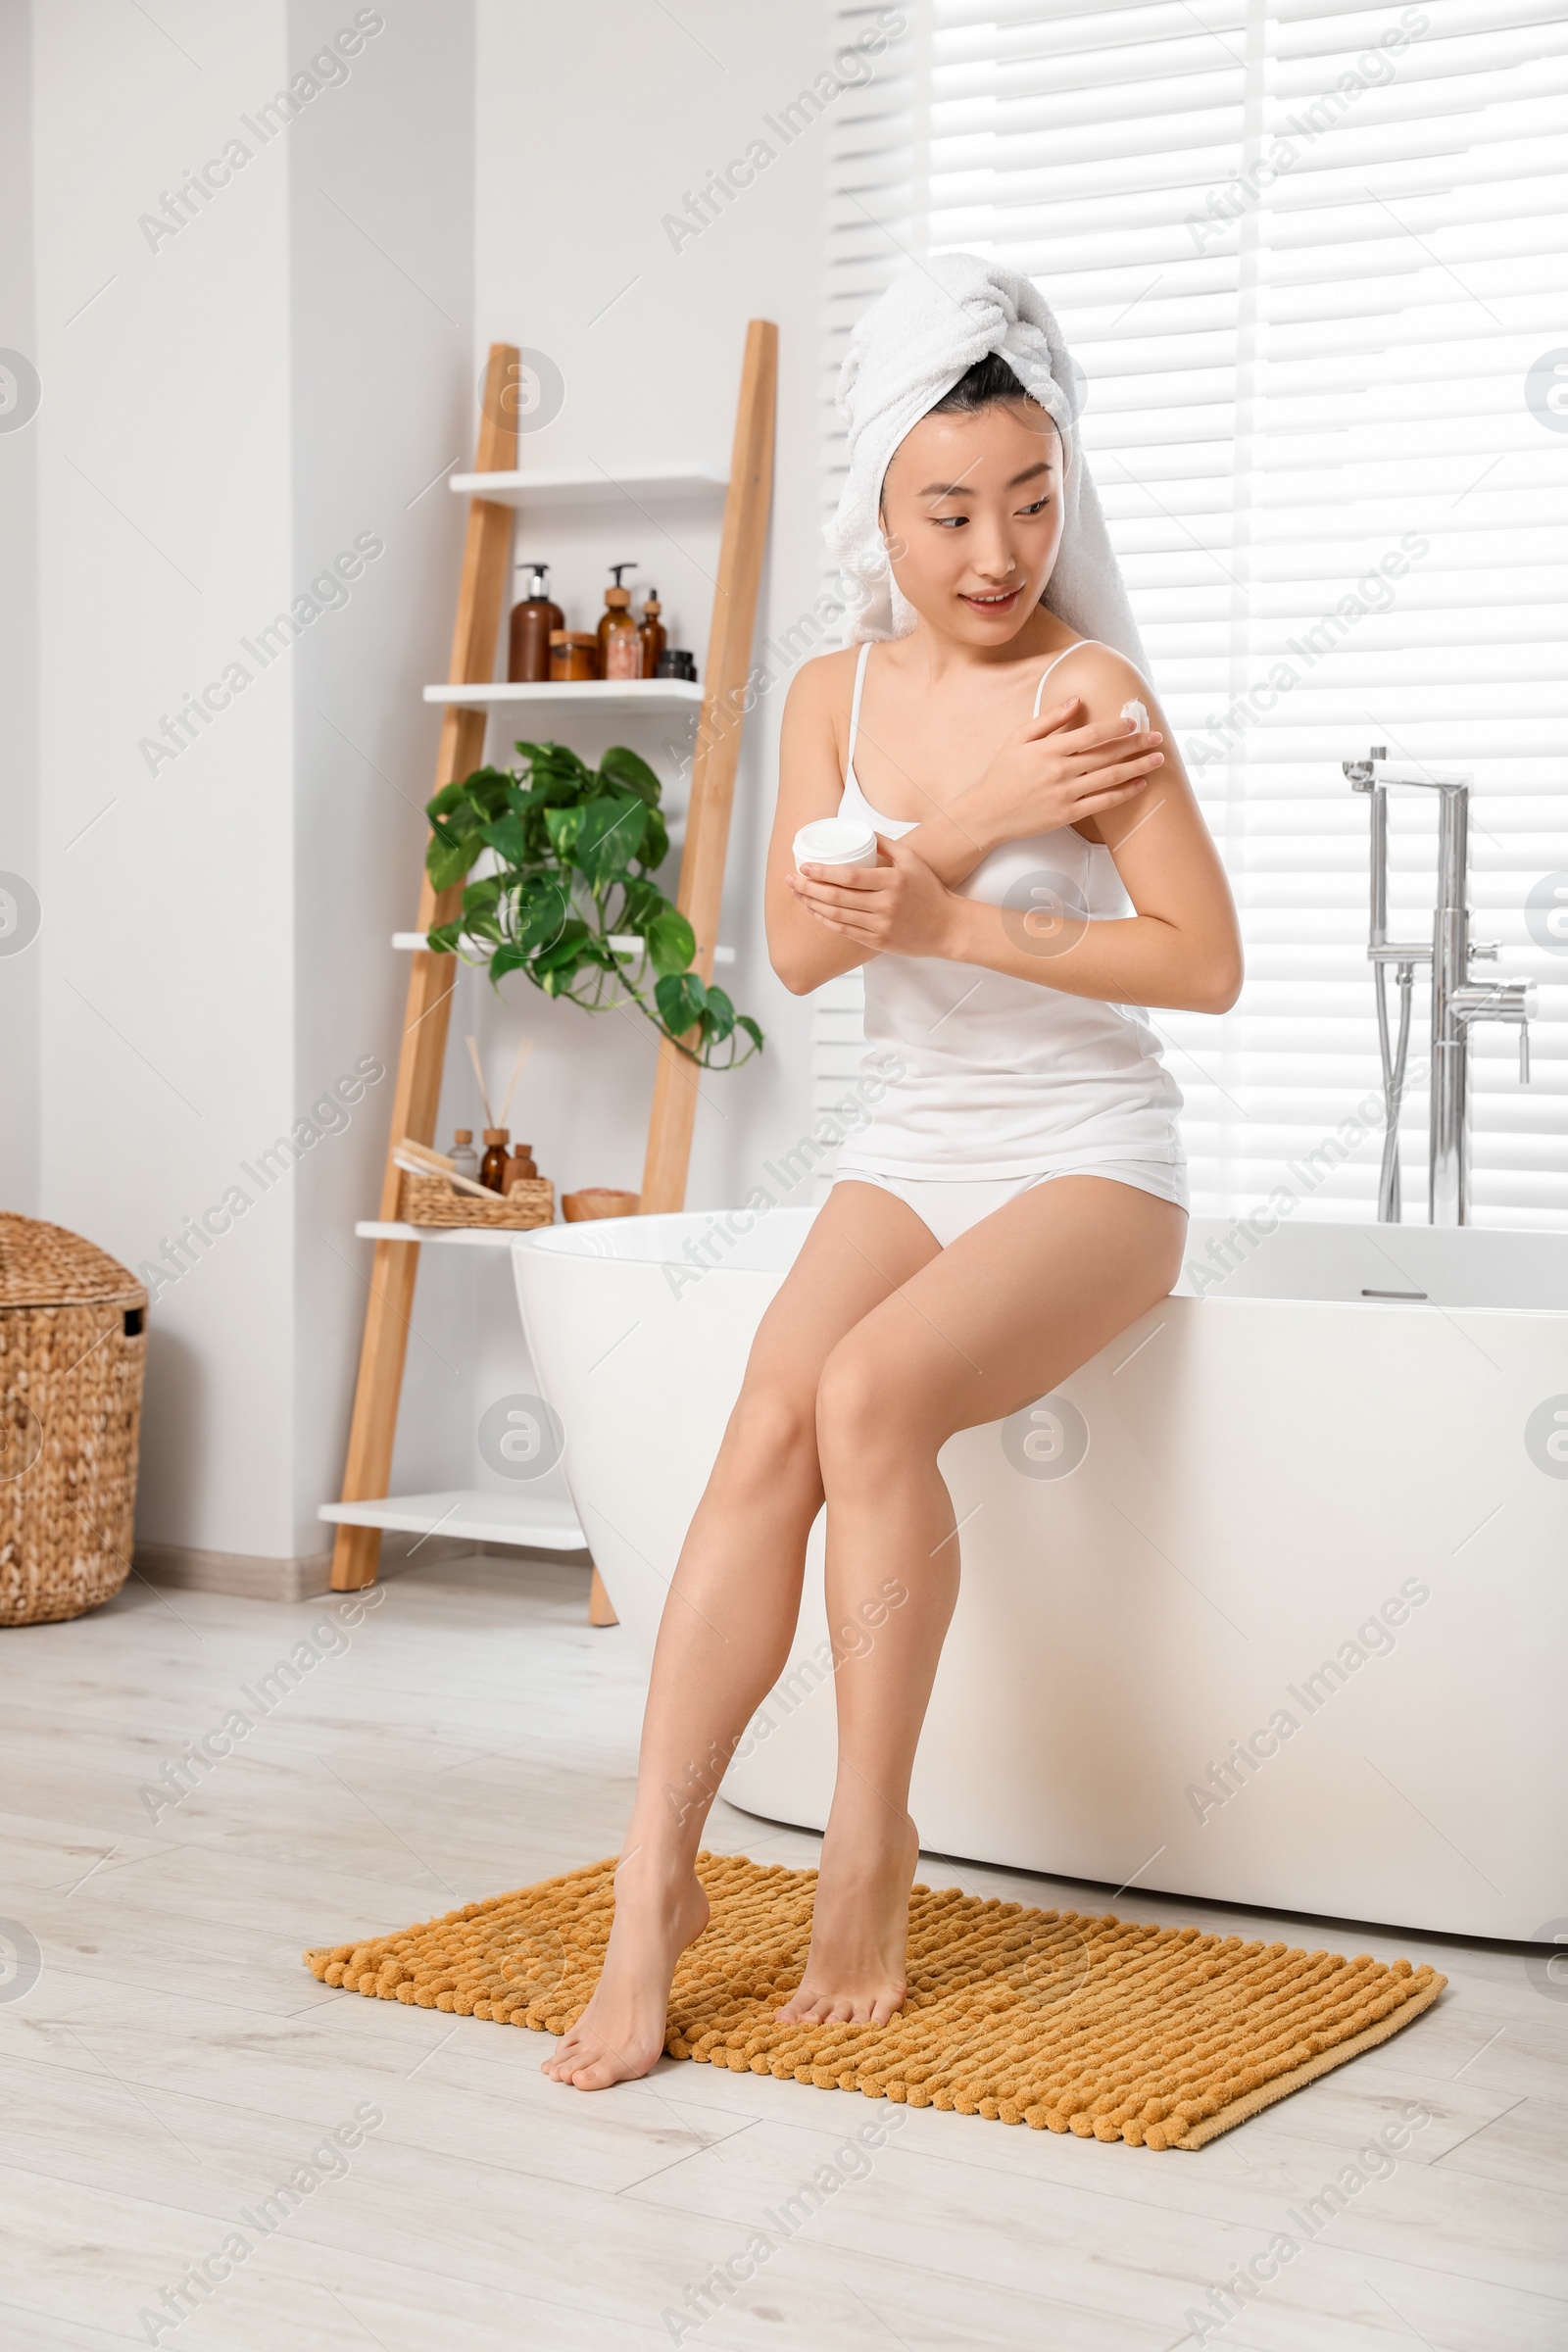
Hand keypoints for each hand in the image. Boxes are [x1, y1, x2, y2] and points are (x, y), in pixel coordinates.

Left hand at [787, 833, 959, 958]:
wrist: (948, 927)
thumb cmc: (929, 890)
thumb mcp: (912, 860)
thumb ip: (887, 844)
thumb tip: (861, 829)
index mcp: (893, 881)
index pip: (849, 877)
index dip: (822, 873)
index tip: (805, 867)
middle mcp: (885, 905)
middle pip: (837, 898)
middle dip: (808, 889)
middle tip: (791, 881)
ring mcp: (881, 926)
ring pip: (837, 916)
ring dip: (812, 905)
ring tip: (798, 894)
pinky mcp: (878, 942)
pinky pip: (845, 932)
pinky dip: (826, 921)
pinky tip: (814, 912)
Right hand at [955, 697, 1163, 852]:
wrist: (987, 812)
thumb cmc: (1002, 773)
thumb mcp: (1019, 738)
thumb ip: (1049, 720)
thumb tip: (1076, 700)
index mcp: (1049, 749)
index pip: (1092, 734)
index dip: (1116, 728)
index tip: (1134, 723)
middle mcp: (1060, 771)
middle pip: (1107, 755)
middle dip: (1136, 745)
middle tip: (1157, 737)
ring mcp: (1065, 794)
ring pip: (1110, 778)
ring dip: (1138, 767)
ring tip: (1157, 759)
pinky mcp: (1067, 814)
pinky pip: (1102, 803)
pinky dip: (1124, 793)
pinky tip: (1139, 785)